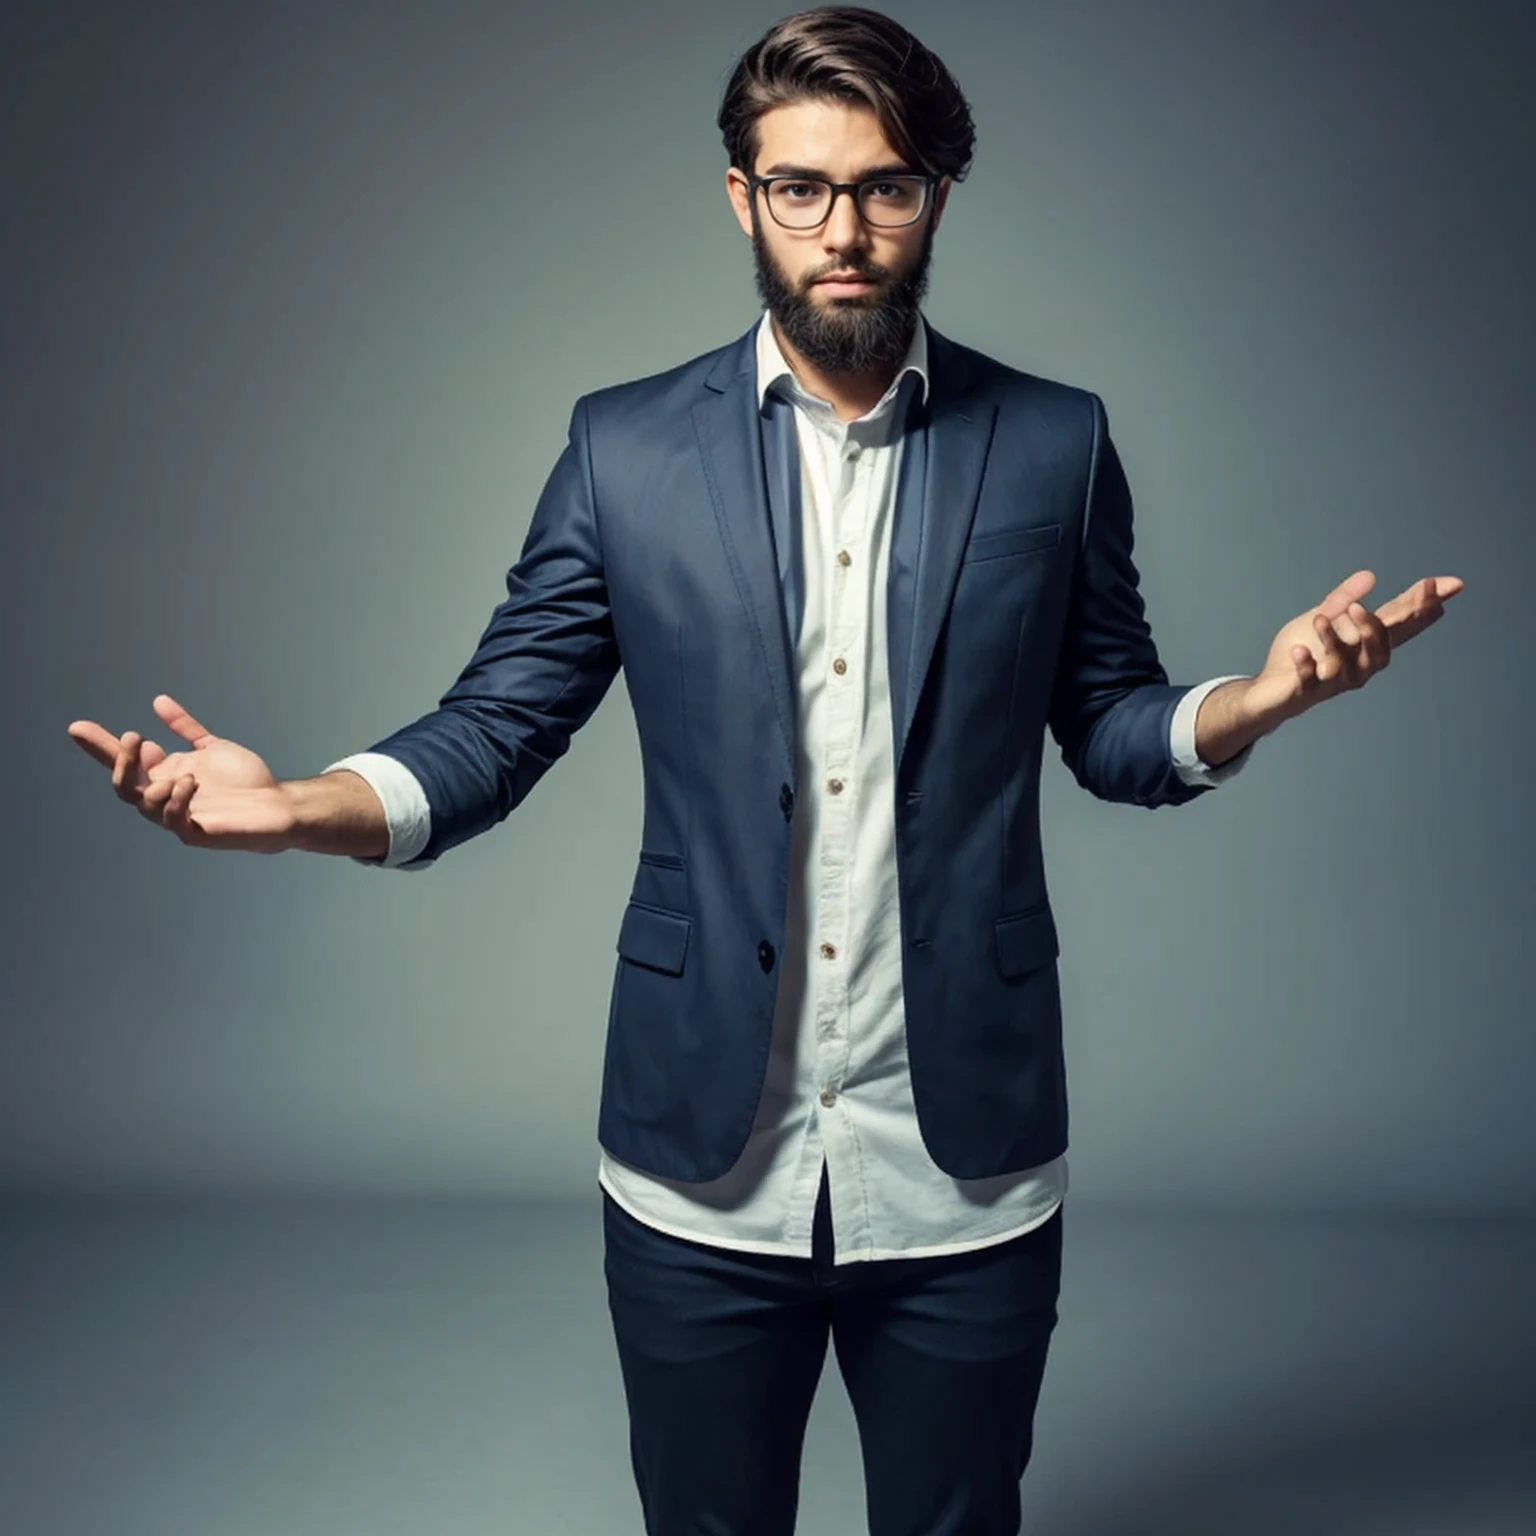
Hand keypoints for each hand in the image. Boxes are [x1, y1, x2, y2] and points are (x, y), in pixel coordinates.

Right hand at [66, 694, 296, 852]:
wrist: (277, 805)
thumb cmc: (245, 780)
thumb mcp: (211, 746)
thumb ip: (185, 727)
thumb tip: (158, 701)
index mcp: (165, 775)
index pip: (125, 762)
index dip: (101, 747)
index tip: (78, 727)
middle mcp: (166, 796)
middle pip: (124, 784)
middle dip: (121, 761)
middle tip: (134, 737)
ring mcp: (179, 816)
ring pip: (144, 805)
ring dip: (154, 785)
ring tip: (183, 774)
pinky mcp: (196, 833)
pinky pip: (174, 822)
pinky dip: (176, 801)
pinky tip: (189, 784)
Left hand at [1241, 570, 1464, 724]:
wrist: (1270, 689)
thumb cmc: (1303, 653)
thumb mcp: (1324, 617)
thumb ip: (1344, 598)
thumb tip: (1371, 575)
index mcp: (1365, 643)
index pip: (1400, 623)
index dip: (1424, 606)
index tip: (1450, 584)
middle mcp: (1358, 665)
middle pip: (1380, 649)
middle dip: (1376, 628)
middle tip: (1358, 606)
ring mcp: (1333, 680)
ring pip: (1344, 663)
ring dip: (1332, 639)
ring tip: (1319, 617)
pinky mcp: (1305, 690)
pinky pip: (1309, 681)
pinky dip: (1305, 666)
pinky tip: (1298, 651)